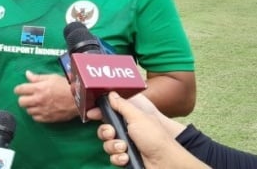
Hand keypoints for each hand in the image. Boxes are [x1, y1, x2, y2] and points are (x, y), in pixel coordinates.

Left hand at [14, 70, 77, 121]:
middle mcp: (38, 100)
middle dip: (23, 98)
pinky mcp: (47, 118)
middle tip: (29, 96)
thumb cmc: (66, 86)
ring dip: (30, 106)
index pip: (19, 90)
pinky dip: (36, 114)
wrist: (78, 100)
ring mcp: (42, 110)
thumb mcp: (52, 77)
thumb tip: (27, 74)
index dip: (19, 89)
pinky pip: (35, 118)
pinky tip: (41, 109)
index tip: (21, 89)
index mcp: (38, 88)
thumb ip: (38, 77)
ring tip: (37, 103)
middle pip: (21, 102)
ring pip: (28, 110)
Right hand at [87, 92, 205, 168]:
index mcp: (130, 118)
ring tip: (125, 148)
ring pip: (107, 145)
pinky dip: (118, 158)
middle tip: (112, 133)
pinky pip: (112, 158)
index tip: (91, 114)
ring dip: (113, 146)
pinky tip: (126, 158)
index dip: (99, 113)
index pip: (110, 112)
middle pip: (104, 129)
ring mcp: (126, 145)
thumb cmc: (154, 137)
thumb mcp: (138, 117)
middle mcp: (126, 131)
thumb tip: (111, 94)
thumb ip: (122, 105)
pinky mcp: (125, 158)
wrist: (164, 162)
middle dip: (106, 132)